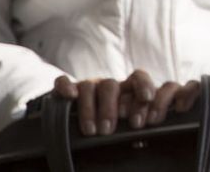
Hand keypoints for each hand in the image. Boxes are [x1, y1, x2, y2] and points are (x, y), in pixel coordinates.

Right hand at [53, 71, 200, 135]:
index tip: (146, 103)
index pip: (139, 78)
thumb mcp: (127, 125)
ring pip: (88, 86)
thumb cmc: (112, 129)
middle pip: (111, 85)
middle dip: (109, 108)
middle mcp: (108, 86)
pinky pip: (63, 82)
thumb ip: (135, 120)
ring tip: (91, 131)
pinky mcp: (64, 90)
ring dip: (89, 109)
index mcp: (127, 90)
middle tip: (108, 130)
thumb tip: (146, 129)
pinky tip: (70, 95)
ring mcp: (87, 87)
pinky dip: (65, 86)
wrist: (79, 130)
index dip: (144, 87)